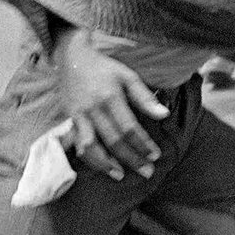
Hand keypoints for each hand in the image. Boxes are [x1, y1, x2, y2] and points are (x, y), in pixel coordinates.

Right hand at [54, 30, 170, 180]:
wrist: (72, 58)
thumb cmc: (105, 68)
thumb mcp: (128, 76)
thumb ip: (145, 97)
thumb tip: (164, 115)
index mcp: (111, 97)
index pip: (129, 127)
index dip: (143, 143)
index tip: (156, 155)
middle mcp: (94, 109)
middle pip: (113, 140)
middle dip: (131, 158)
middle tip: (147, 172)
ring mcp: (79, 116)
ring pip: (91, 147)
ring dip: (106, 164)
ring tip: (121, 176)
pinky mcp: (70, 119)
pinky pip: (78, 143)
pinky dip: (89, 158)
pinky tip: (101, 166)